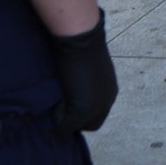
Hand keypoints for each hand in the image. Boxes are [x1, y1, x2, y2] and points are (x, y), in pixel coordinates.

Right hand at [49, 10, 118, 132]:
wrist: (80, 38)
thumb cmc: (81, 45)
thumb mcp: (86, 69)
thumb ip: (84, 84)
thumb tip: (70, 93)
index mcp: (110, 90)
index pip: (97, 116)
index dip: (81, 114)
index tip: (67, 104)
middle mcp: (108, 100)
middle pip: (90, 124)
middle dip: (74, 118)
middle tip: (60, 104)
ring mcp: (97, 107)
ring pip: (77, 126)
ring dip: (64, 117)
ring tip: (57, 99)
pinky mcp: (83, 110)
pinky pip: (64, 126)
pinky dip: (56, 116)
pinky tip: (56, 98)